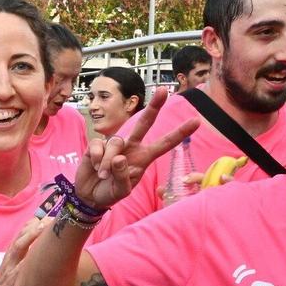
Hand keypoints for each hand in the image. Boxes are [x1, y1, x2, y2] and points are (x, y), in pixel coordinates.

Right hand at [0, 217, 49, 285]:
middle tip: (52, 218)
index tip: (50, 216)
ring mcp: (11, 265)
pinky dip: (28, 261)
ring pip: (19, 246)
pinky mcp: (12, 278)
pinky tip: (37, 256)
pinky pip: (19, 268)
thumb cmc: (9, 282)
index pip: (24, 230)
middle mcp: (12, 254)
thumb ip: (27, 254)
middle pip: (22, 234)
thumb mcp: (17, 264)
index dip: (36, 221)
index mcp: (13, 250)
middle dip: (37, 224)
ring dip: (31, 235)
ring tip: (43, 228)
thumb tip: (46, 248)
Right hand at [74, 86, 199, 207]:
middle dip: (154, 106)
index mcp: (144, 158)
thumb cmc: (110, 193)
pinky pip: (98, 145)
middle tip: (162, 90)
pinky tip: (95, 167)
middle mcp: (131, 147)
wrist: (90, 195)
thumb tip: (119, 157)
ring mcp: (115, 144)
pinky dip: (97, 159)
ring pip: (116, 142)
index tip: (195, 121)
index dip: (180, 133)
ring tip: (103, 175)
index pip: (165, 144)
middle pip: (144, 123)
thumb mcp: (121, 191)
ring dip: (108, 162)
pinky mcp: (97, 145)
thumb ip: (123, 177)